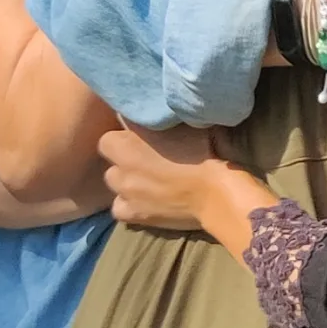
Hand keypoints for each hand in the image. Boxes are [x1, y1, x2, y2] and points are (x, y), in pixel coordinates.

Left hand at [98, 126, 222, 229]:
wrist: (216, 194)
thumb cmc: (205, 153)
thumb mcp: (183, 124)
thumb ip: (159, 119)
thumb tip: (150, 113)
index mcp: (128, 142)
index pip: (111, 131)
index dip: (125, 131)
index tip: (142, 132)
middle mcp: (121, 168)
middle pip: (110, 155)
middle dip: (124, 152)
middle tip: (146, 152)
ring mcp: (126, 193)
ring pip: (113, 180)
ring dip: (125, 176)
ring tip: (145, 177)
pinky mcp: (135, 215)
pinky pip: (119, 208)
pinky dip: (128, 203)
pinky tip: (143, 200)